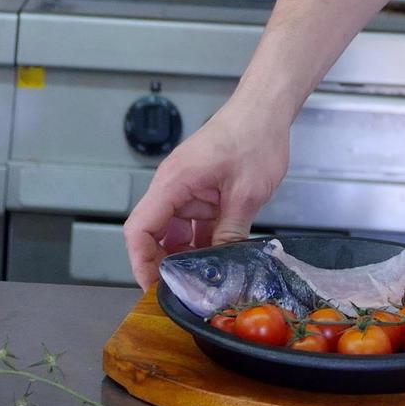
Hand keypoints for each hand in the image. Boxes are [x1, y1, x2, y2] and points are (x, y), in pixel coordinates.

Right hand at [122, 102, 291, 291]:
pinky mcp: (201, 194)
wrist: (265, 110)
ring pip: (174, 234)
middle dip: (163, 266)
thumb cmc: (253, 138)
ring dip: (185, 258)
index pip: (139, 229)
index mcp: (173, 183)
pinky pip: (193, 226)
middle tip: (182, 295)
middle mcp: (173, 188)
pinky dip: (201, 245)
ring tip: (202, 286)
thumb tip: (221, 270)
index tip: (153, 289)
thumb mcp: (246, 193)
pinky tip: (216, 264)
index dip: (140, 262)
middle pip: (153, 235)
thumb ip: (230, 234)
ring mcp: (186, 191)